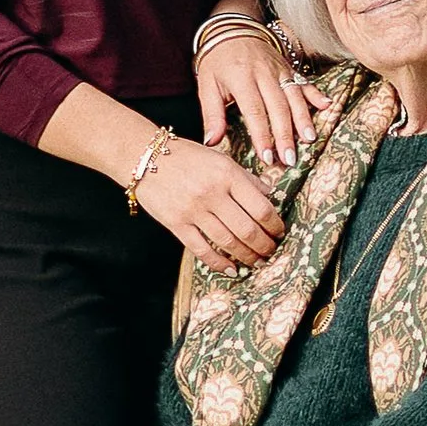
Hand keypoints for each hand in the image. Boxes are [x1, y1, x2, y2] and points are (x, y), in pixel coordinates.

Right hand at [135, 133, 286, 271]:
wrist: (146, 157)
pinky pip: (202, 250)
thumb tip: (270, 197)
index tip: (279, 231)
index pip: (261, 207)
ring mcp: (193, 210)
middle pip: (247, 229)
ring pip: (228, 242)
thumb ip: (246, 179)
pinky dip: (219, 263)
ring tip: (257, 261)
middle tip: (271, 250)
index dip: (275, 224)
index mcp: (227, 175)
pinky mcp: (177, 224)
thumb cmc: (188, 157)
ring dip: (247, 256)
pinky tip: (231, 268)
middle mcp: (212, 193)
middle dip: (264, 245)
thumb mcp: (221, 159)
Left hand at [195, 22, 329, 172]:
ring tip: (309, 140)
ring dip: (303, 119)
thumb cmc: (217, 61)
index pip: (254, 110)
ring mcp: (279, 70)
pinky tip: (327, 106)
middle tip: (290, 158)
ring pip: (294, 97)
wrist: (231, 29)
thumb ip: (211, 115)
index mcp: (241, 78)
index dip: (262, 135)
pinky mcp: (288, 68)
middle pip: (278, 107)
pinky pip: (304, 81)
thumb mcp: (206, 86)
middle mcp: (263, 73)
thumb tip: (212, 142)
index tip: (267, 156)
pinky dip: (316, 94)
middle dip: (285, 135)